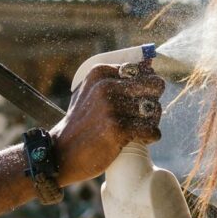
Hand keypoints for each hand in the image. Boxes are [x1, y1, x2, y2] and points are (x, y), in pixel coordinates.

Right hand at [50, 61, 165, 185]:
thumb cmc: (83, 124)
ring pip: (155, 110)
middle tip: (141, 116)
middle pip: (154, 86)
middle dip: (152, 101)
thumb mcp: (92, 92)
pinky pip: (152, 130)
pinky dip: (149, 136)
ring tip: (136, 130)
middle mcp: (105, 85)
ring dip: (151, 122)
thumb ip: (116, 78)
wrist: (61, 153)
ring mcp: (110, 107)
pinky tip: (138, 139)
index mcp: (100, 72)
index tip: (135, 101)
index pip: (144, 71)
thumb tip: (150, 64)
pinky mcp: (116, 128)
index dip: (146, 88)